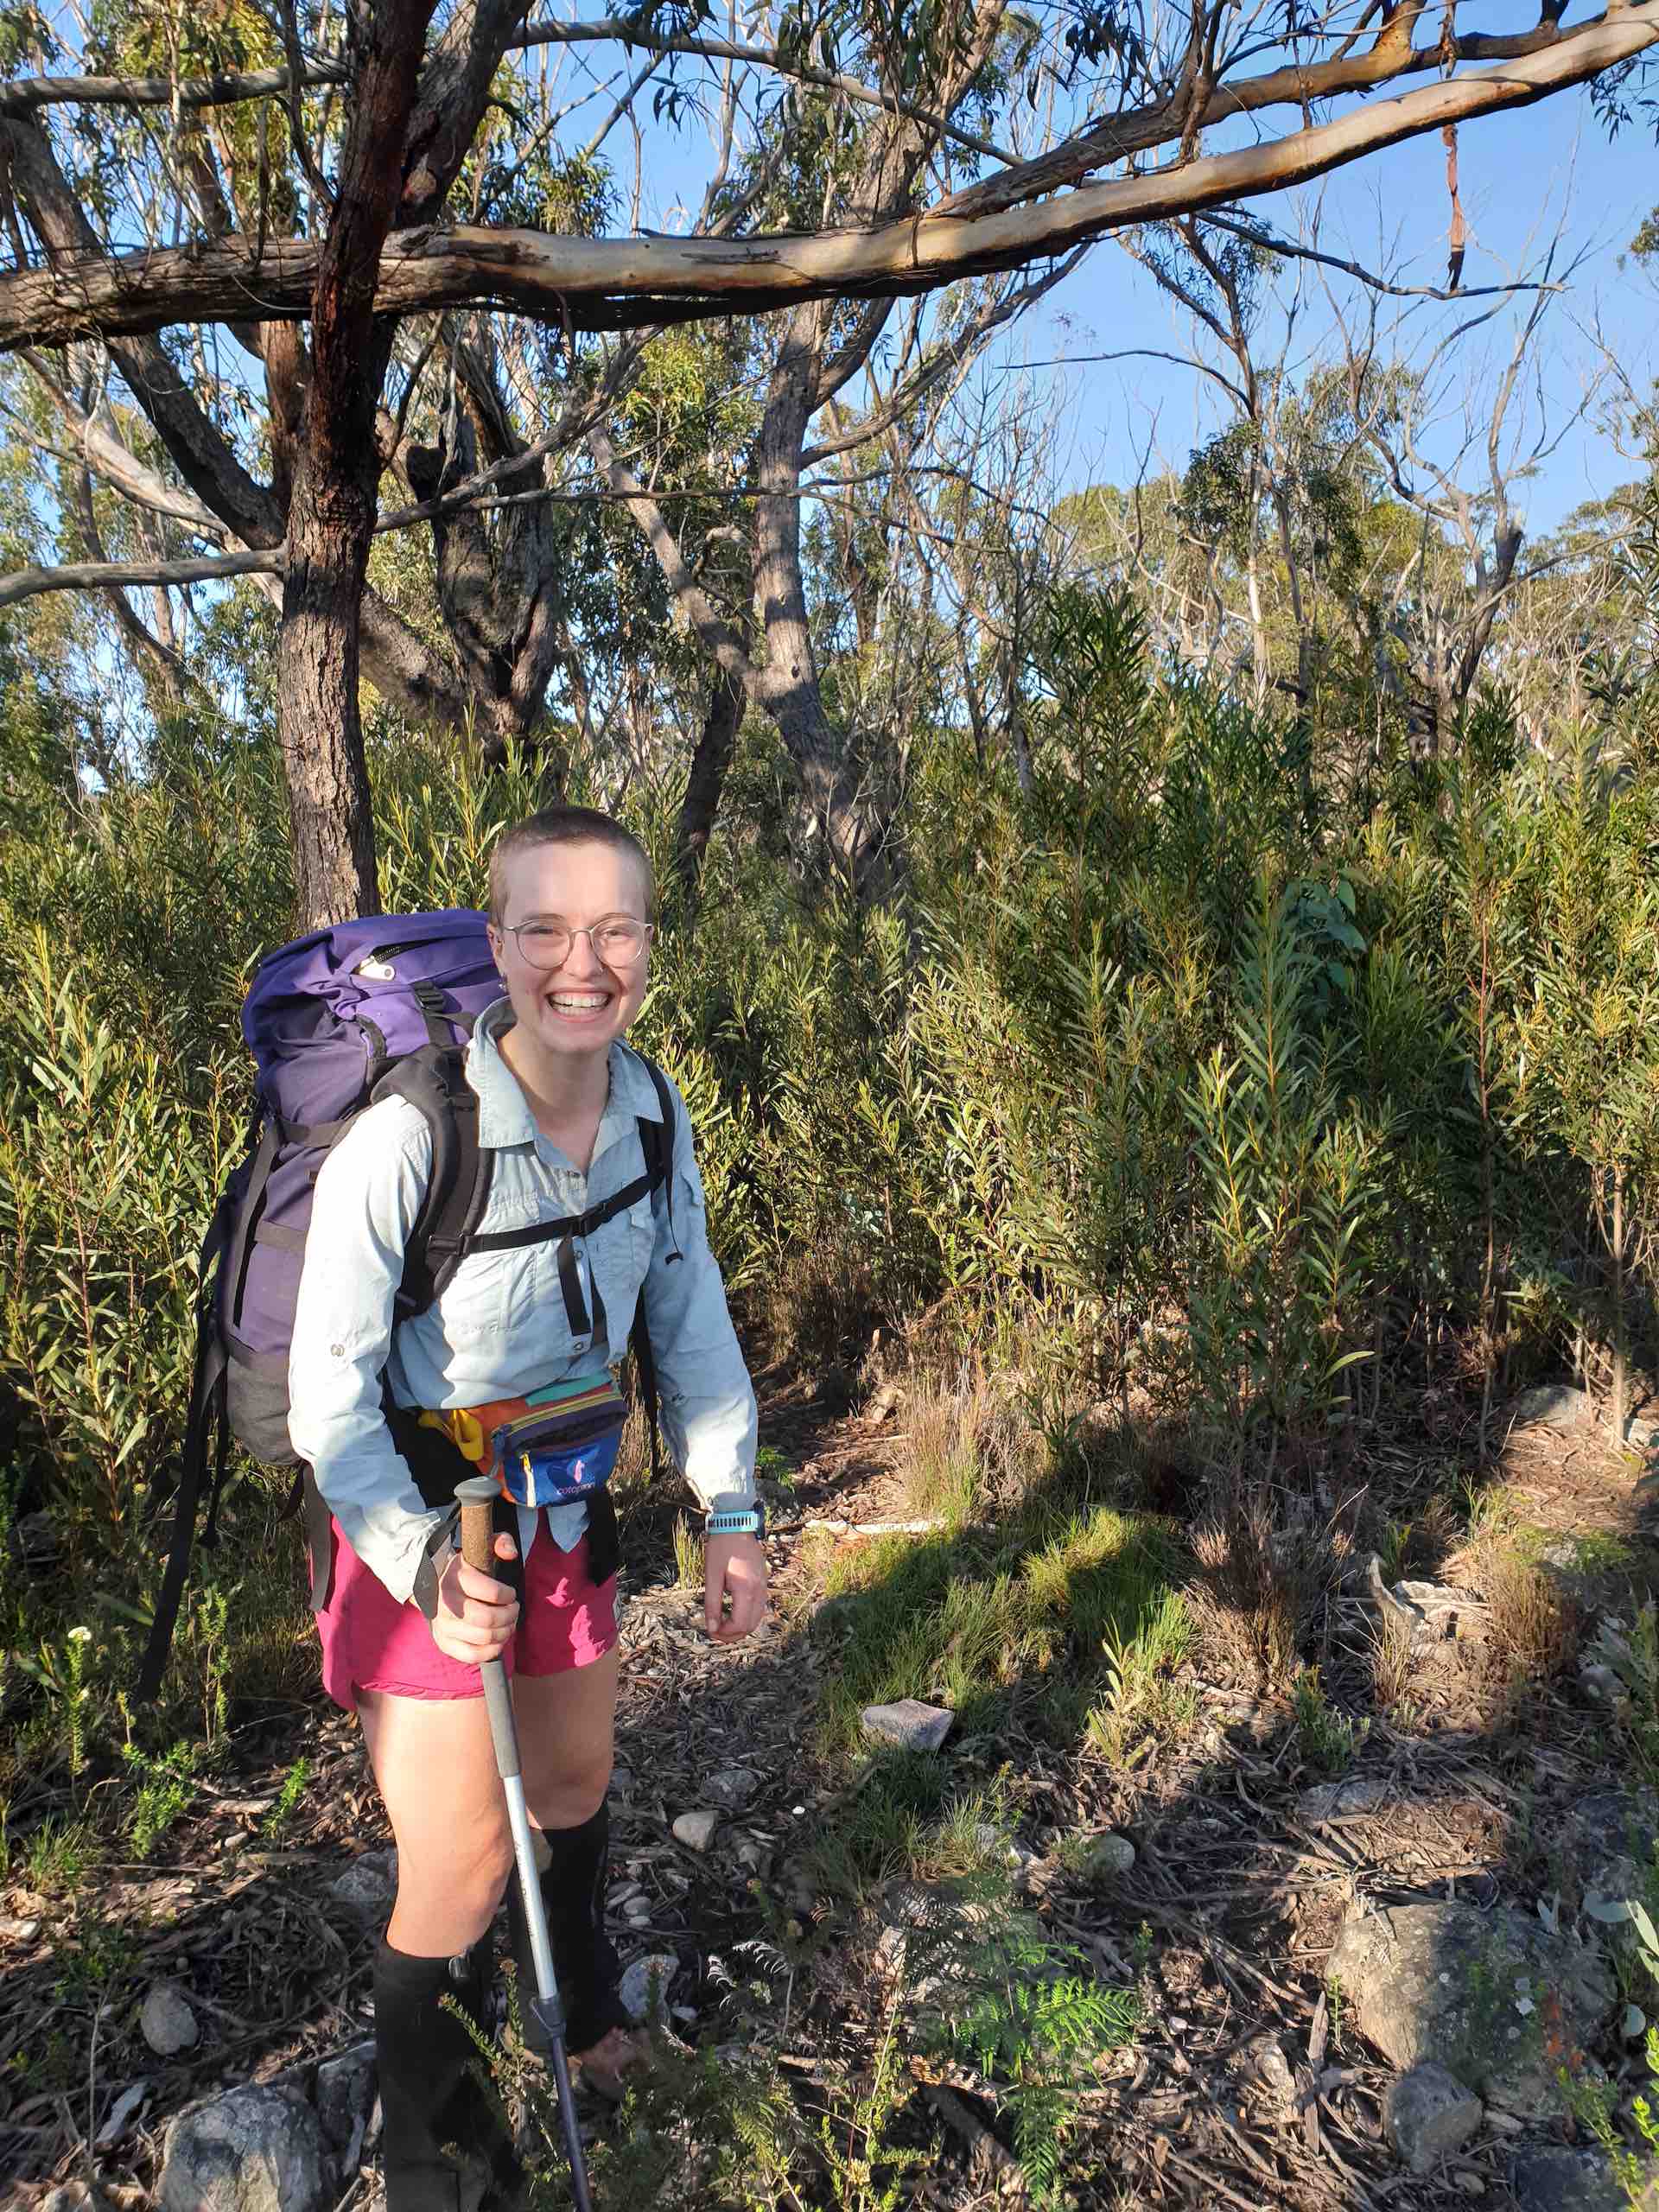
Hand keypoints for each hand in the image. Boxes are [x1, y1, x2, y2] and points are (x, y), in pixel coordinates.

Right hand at [429, 1531, 519, 1663]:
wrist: (436, 1588)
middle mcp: (445, 1603)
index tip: (510, 1593)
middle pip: (488, 1619)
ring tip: (508, 1623)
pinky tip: (498, 1639)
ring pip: (484, 1638)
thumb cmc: (468, 1569)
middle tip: (513, 1610)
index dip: (508, 1595)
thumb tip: (511, 1554)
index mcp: (455, 1577)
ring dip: (505, 1632)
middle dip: (510, 1615)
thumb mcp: (481, 1548)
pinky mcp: (444, 1643)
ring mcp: (442, 1625)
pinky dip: (492, 1650)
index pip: (492, 1592)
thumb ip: (501, 1542)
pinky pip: (472, 1655)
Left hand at [704, 1532, 767, 1642]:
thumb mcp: (711, 1576)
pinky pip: (758, 1608)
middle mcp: (759, 1590)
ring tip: (722, 1626)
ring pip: (756, 1619)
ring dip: (740, 1628)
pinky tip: (733, 1615)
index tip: (711, 1632)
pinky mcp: (763, 1583)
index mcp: (746, 1589)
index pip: (740, 1624)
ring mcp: (764, 1586)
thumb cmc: (722, 1548)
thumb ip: (712, 1604)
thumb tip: (711, 1628)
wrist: (737, 1526)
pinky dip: (747, 1617)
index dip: (725, 1634)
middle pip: (750, 1626)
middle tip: (715, 1633)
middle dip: (732, 1635)